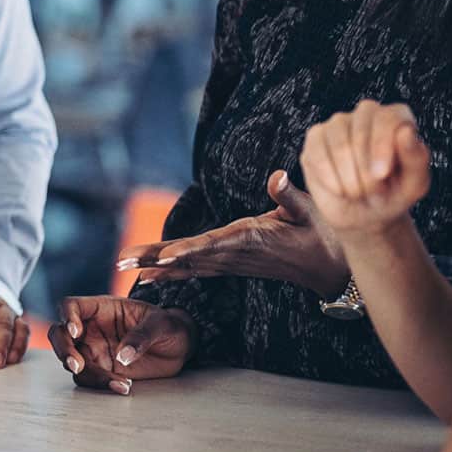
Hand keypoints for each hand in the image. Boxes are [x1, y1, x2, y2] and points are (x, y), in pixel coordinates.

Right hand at [47, 296, 195, 395]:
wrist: (179, 348)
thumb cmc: (169, 327)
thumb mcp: (162, 324)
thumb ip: (142, 336)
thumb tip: (123, 355)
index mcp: (101, 309)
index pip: (71, 306)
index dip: (67, 316)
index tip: (76, 331)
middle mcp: (91, 329)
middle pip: (59, 334)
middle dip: (63, 350)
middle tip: (76, 365)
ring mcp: (94, 350)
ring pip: (71, 361)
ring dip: (87, 374)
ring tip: (118, 382)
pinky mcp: (101, 370)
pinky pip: (89, 379)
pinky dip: (100, 385)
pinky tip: (124, 387)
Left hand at [117, 170, 348, 296]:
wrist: (329, 269)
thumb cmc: (320, 235)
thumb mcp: (310, 212)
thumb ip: (290, 196)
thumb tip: (278, 175)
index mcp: (250, 238)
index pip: (213, 244)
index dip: (188, 250)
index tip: (164, 259)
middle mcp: (234, 252)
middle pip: (188, 255)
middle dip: (155, 258)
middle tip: (122, 260)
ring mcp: (230, 261)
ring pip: (187, 263)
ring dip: (155, 264)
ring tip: (123, 264)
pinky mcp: (230, 263)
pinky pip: (196, 268)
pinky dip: (172, 270)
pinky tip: (149, 276)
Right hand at [301, 100, 432, 237]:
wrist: (364, 213)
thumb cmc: (394, 194)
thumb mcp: (414, 184)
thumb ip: (416, 157)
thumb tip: (405, 130)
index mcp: (397, 118)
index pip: (386, 118)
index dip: (381, 146)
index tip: (381, 175)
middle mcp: (367, 114)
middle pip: (360, 133)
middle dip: (366, 171)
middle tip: (374, 192)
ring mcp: (338, 123)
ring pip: (339, 145)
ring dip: (349, 178)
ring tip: (358, 192)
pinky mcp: (315, 137)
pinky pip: (318, 155)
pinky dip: (330, 178)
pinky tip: (339, 189)